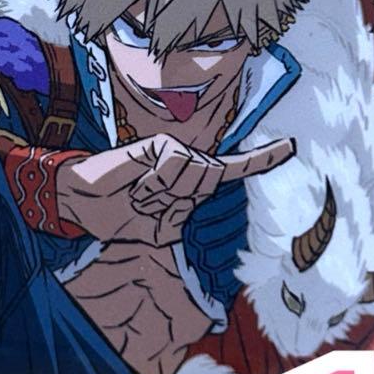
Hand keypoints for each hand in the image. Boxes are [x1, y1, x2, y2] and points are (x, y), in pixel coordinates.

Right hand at [55, 133, 294, 245]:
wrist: (84, 205)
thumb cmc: (120, 216)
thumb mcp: (160, 230)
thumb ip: (183, 218)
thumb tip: (199, 192)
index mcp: (193, 184)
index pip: (234, 169)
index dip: (262, 159)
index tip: (289, 147)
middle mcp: (190, 163)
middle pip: (214, 179)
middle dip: (179, 201)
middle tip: (146, 204)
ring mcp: (176, 151)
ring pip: (196, 175)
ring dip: (163, 195)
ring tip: (139, 193)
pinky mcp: (161, 144)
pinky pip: (175, 167)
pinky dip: (155, 184)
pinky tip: (137, 184)